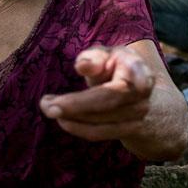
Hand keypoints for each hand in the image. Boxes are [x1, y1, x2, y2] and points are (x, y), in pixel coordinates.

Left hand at [39, 46, 154, 141]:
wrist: (138, 85)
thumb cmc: (114, 65)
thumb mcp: (105, 54)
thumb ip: (94, 58)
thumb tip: (83, 66)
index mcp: (137, 71)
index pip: (112, 89)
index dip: (83, 100)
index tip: (54, 99)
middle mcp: (142, 95)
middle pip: (105, 107)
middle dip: (73, 108)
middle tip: (45, 104)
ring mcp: (139, 115)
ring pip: (101, 125)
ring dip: (71, 119)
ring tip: (49, 107)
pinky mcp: (131, 129)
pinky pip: (100, 134)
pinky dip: (78, 128)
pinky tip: (63, 119)